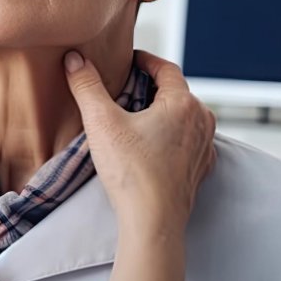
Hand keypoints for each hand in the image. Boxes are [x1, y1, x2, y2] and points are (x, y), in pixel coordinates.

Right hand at [63, 49, 215, 232]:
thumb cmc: (131, 172)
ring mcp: (204, 147)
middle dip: (153, 86)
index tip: (130, 60)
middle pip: (177, 92)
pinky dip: (172, 136)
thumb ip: (87, 86)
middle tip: (128, 86)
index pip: (166, 68)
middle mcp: (201, 121)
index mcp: (183, 103)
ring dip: (164, 111)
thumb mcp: (101, 122)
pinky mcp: (200, 169)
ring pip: (184, 117)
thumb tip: (75, 58)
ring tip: (138, 115)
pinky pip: (188, 142)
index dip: (146, 60)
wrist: (152, 222)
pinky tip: (153, 144)